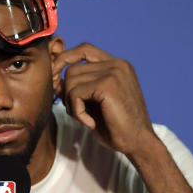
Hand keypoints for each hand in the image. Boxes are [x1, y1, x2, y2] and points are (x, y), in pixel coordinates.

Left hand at [52, 42, 157, 157]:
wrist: (138, 143)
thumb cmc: (117, 126)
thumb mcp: (94, 103)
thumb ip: (79, 88)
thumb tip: (55, 81)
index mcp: (117, 65)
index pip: (84, 49)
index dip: (65, 58)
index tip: (54, 76)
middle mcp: (117, 64)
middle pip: (73, 69)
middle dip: (67, 93)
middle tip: (77, 113)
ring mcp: (114, 72)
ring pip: (71, 81)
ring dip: (71, 104)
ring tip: (85, 118)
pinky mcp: (108, 84)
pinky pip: (75, 93)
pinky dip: (77, 111)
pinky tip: (90, 123)